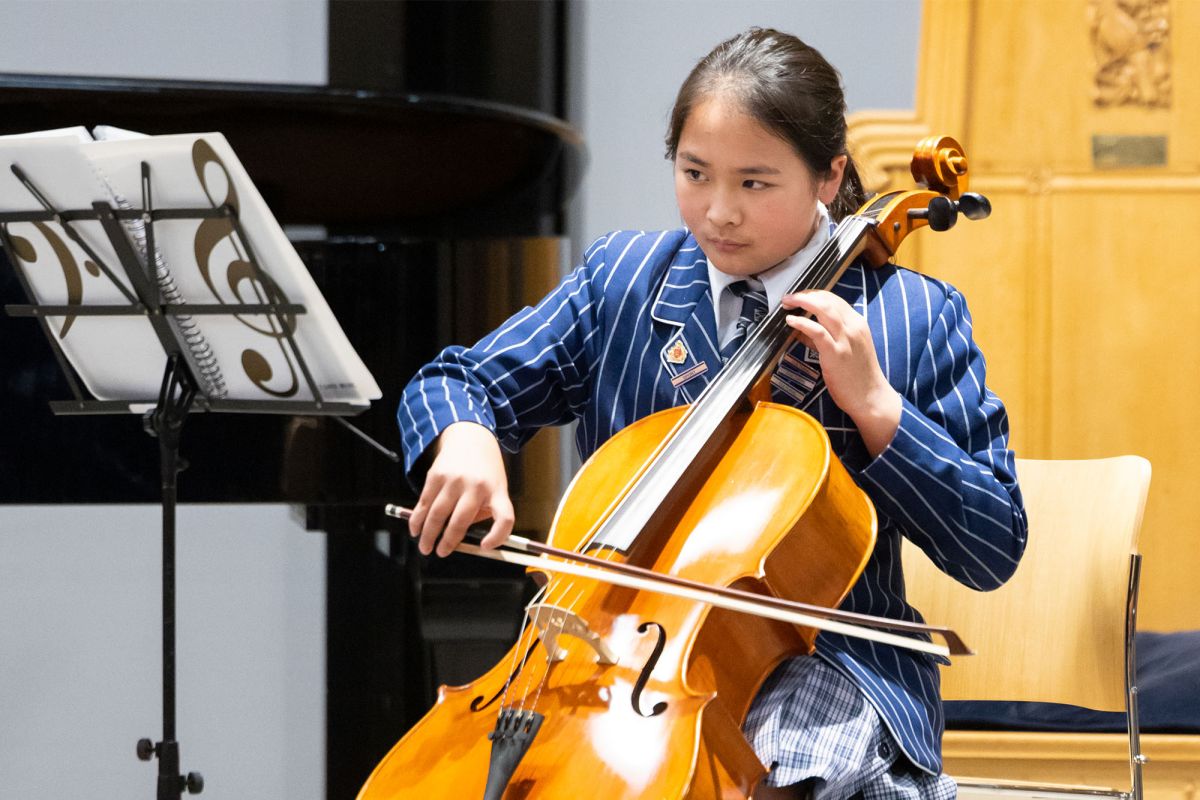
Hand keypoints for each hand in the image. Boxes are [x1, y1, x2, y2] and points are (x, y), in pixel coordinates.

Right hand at [407, 421, 514, 556]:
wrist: (470, 436)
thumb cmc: (485, 469)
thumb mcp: (496, 487)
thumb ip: (483, 511)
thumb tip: (460, 538)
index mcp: (497, 491)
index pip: (504, 518)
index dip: (497, 536)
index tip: (485, 546)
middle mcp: (476, 486)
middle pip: (460, 522)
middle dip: (447, 542)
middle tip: (440, 553)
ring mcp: (454, 480)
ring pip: (437, 514)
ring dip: (428, 535)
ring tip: (425, 547)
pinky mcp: (436, 475)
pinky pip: (424, 502)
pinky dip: (418, 519)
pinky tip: (415, 528)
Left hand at [781, 290, 900, 456]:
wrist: (871, 397)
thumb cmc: (857, 376)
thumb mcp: (845, 349)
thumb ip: (826, 337)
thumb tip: (802, 330)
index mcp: (857, 323)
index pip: (834, 299)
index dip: (813, 294)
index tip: (799, 297)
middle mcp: (853, 326)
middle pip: (827, 299)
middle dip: (805, 294)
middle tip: (789, 298)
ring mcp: (845, 339)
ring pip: (823, 309)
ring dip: (802, 301)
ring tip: (787, 303)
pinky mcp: (836, 353)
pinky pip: (817, 331)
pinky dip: (802, 323)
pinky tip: (791, 321)